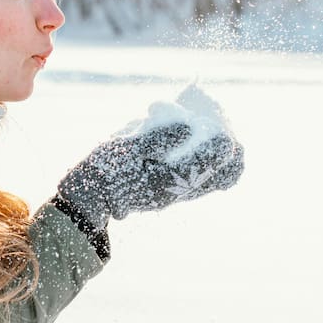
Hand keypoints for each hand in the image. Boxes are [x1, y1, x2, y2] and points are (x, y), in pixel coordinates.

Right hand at [57, 121, 244, 230]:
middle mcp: (180, 190)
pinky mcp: (172, 193)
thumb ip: (158, 136)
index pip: (211, 161)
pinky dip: (209, 163)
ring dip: (222, 158)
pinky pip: (203, 181)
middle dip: (231, 151)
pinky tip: (200, 146)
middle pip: (225, 175)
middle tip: (221, 128)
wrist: (90, 198)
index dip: (222, 142)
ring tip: (215, 135)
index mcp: (170, 179)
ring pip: (217, 180)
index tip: (218, 124)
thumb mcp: (126, 146)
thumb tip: (189, 125)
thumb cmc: (105, 169)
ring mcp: (178, 194)